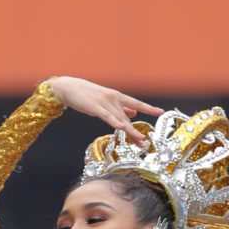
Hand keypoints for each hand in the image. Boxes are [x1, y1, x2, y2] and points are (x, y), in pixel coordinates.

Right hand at [48, 77, 162, 144]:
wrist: (68, 87)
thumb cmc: (86, 95)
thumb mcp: (106, 100)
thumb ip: (120, 107)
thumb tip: (134, 112)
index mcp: (117, 96)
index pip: (136, 103)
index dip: (148, 108)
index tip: (160, 112)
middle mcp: (113, 99)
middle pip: (127, 118)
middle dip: (135, 131)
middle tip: (144, 141)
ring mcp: (105, 103)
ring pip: (119, 119)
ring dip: (129, 131)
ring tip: (138, 140)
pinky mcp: (95, 107)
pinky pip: (107, 116)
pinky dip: (114, 122)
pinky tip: (121, 128)